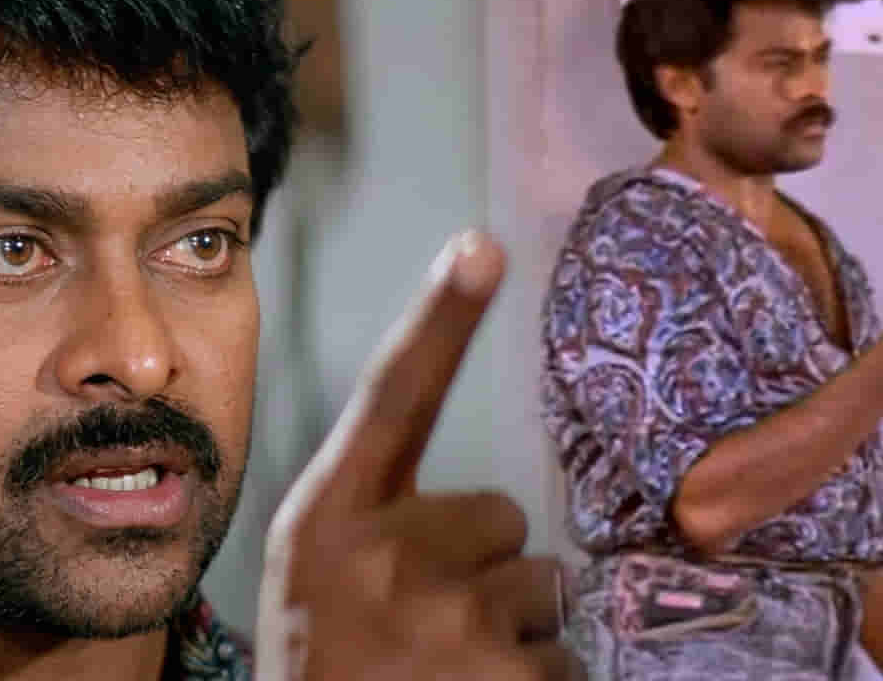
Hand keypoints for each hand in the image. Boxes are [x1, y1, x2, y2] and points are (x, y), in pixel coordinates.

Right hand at [256, 231, 582, 680]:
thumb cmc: (325, 673)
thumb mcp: (317, 590)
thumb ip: (380, 530)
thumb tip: (495, 519)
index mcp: (325, 524)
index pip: (390, 399)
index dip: (439, 319)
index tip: (484, 244)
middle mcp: (381, 558)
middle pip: (503, 515)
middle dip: (484, 569)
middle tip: (426, 637)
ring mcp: (447, 623)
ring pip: (543, 588)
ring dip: (513, 633)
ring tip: (447, 679)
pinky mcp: (507, 679)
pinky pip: (565, 656)